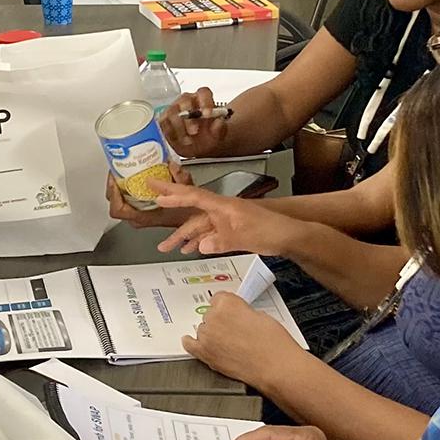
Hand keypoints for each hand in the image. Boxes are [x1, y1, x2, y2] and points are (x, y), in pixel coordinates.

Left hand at [107, 162, 193, 226]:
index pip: (118, 210)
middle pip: (115, 202)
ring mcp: (138, 214)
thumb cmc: (190, 212)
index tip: (114, 179)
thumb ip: (180, 178)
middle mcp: (139, 218)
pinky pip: (125, 198)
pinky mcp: (141, 209)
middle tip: (116, 169)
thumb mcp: (188, 192)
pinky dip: (125, 186)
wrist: (194, 220)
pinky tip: (131, 175)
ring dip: (119, 184)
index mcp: (145, 217)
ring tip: (121, 169)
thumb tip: (171, 165)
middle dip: (113, 184)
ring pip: (119, 200)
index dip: (113, 194)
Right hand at [155, 183, 294, 256]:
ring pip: (198, 225)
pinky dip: (197, 240)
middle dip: (171, 200)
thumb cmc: (270, 231)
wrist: (288, 236)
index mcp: (224, 206)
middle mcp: (222, 210)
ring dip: (183, 235)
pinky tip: (190, 248)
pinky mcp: (230, 229)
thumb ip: (221, 242)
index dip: (175, 197)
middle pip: (192, 207)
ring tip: (165, 245)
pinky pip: (208, 233)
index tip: (157, 194)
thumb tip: (200, 246)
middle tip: (151, 191)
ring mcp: (225, 220)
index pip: (195, 197)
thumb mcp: (245, 238)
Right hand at [160, 89, 234, 158]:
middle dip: (189, 116)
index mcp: (203, 99)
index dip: (205, 102)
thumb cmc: (208, 135)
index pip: (203, 93)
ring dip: (179, 127)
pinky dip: (170, 133)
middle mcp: (187, 101)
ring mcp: (173, 109)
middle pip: (185, 100)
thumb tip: (219, 122)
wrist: (199, 145)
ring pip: (172, 112)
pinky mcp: (164, 121)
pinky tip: (178, 141)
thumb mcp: (218, 134)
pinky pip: (163, 123)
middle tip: (195, 131)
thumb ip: (220, 129)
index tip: (208, 114)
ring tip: (187, 140)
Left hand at [182, 291, 298, 385]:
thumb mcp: (261, 315)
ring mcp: (207, 336)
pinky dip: (190, 343)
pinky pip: (189, 345)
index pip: (218, 298)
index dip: (226, 306)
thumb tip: (238, 316)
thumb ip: (243, 312)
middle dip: (220, 321)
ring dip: (211, 333)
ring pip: (203, 329)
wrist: (275, 366)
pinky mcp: (205, 354)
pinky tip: (191, 341)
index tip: (229, 310)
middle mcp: (214, 317)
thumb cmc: (273, 343)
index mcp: (228, 302)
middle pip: (210, 314)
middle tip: (234, 330)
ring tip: (227, 342)